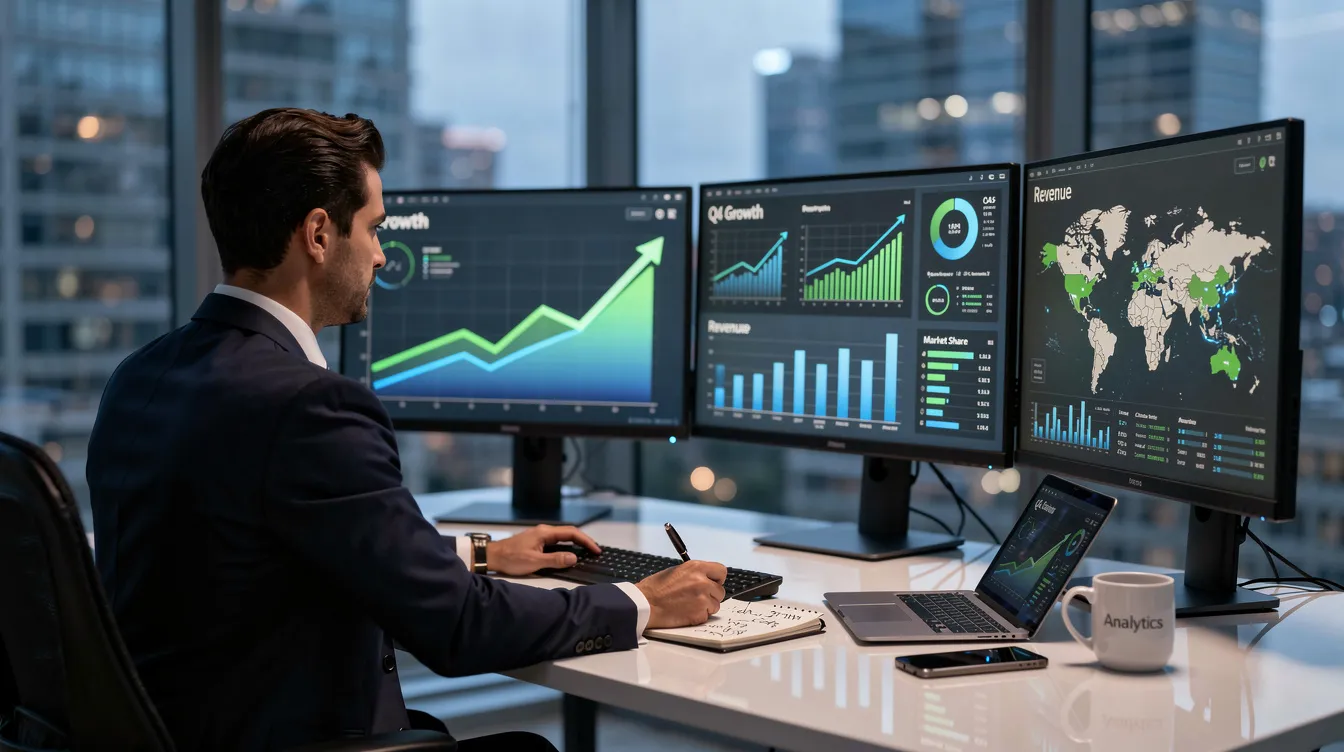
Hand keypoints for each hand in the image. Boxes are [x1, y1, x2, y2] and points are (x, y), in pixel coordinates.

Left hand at [484, 525, 600, 575]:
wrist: (492, 556)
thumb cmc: (511, 558)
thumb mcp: (534, 562)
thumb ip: (555, 560)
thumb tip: (574, 558)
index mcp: (544, 533)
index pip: (571, 533)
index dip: (586, 541)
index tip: (596, 549)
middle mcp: (543, 531)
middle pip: (569, 533)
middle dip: (584, 541)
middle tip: (595, 551)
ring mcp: (539, 535)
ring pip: (563, 537)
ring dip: (576, 544)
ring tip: (587, 552)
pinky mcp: (536, 541)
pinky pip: (556, 542)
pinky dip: (566, 546)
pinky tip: (569, 554)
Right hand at [635, 561, 727, 628]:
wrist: (645, 604)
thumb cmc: (655, 588)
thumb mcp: (676, 571)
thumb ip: (694, 574)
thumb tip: (706, 578)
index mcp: (696, 567)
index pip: (721, 571)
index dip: (717, 579)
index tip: (712, 583)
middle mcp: (702, 581)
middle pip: (720, 591)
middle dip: (711, 595)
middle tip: (696, 598)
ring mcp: (702, 598)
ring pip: (715, 605)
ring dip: (705, 607)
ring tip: (688, 605)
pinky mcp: (700, 613)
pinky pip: (707, 616)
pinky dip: (698, 616)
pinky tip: (685, 612)